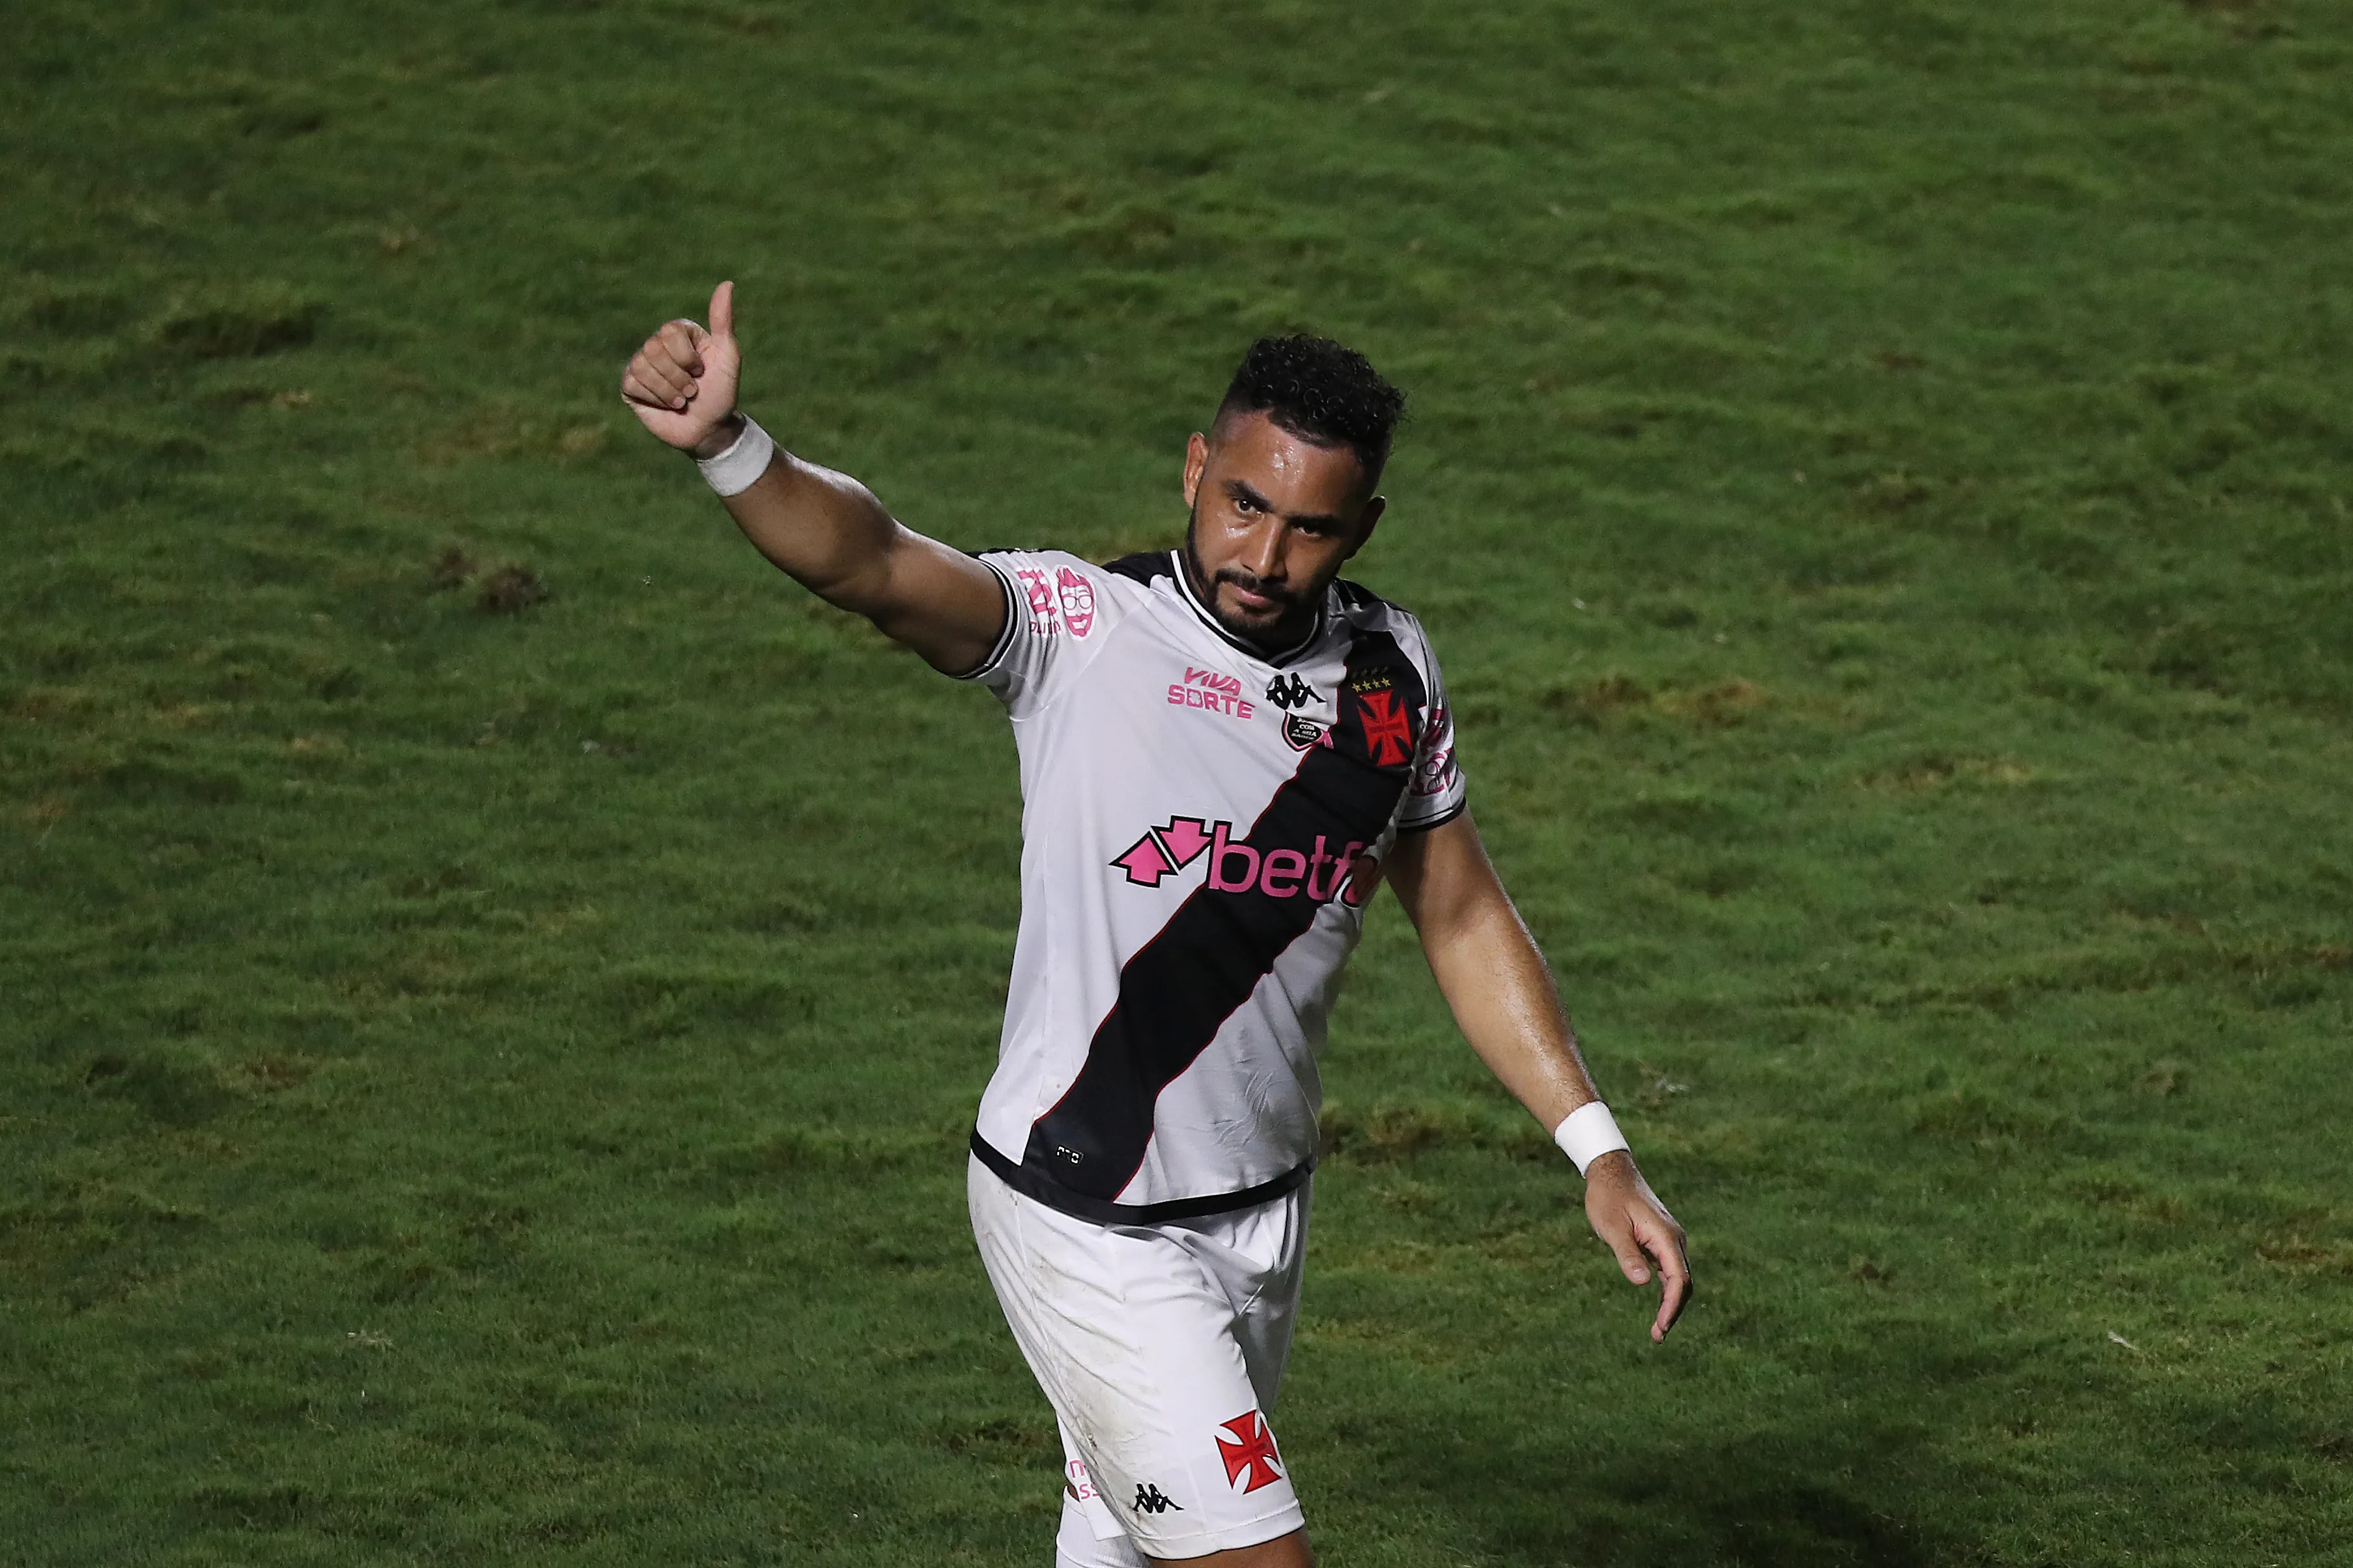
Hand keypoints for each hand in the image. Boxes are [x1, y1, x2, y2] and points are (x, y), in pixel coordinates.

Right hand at [620, 281, 742, 457]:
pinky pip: (631, 383)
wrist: (709, 430)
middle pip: (653, 349)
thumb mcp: (728, 357)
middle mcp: (658, 345)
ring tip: (681, 400)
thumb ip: (723, 321)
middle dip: (678, 377)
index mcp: (679, 333)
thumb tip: (727, 283)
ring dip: (668, 391)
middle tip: (692, 391)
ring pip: (642, 367)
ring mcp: (641, 364)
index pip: (669, 332)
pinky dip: (654, 398)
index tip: (701, 371)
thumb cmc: (721, 394)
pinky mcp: (630, 386)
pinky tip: (665, 405)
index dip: (687, 357)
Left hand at [1583, 1151, 1690, 1342]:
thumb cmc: (1608, 1198)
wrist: (1611, 1172)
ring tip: (1658, 1329)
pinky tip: (1658, 1305)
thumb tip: (1642, 1282)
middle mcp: (1674, 1239)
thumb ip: (1627, 1254)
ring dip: (1670, 1302)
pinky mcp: (1661, 1240)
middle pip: (1683, 1282)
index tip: (1661, 1326)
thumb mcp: (1612, 1227)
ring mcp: (1669, 1239)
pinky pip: (1669, 1270)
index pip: (1678, 1279)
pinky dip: (1666, 1289)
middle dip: (1673, 1310)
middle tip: (1657, 1335)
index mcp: (1666, 1236)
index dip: (1671, 1306)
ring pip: (1678, 1277)